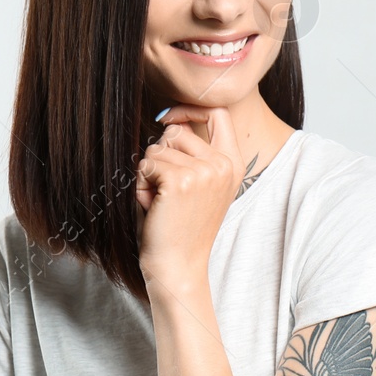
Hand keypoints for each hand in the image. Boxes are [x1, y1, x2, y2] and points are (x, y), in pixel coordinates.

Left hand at [135, 105, 242, 289]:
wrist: (179, 266)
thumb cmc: (181, 227)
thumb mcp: (200, 185)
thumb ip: (193, 153)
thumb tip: (169, 123)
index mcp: (234, 164)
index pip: (218, 112)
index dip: (188, 109)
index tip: (166, 120)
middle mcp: (224, 165)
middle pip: (177, 131)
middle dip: (160, 156)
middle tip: (166, 190)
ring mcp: (204, 172)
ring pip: (156, 149)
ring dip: (149, 174)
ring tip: (161, 201)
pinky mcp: (181, 181)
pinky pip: (146, 165)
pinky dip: (141, 184)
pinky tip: (154, 206)